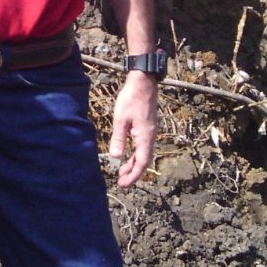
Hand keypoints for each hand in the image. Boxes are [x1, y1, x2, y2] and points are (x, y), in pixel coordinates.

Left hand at [107, 72, 159, 187]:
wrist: (143, 82)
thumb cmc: (131, 99)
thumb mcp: (120, 119)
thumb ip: (118, 139)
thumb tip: (115, 157)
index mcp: (145, 137)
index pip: (142, 162)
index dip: (133, 175)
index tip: (124, 184)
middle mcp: (150, 137)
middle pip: (143, 160)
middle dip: (132, 172)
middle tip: (120, 181)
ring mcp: (150, 132)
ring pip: (143, 153)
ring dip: (133, 163)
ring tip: (121, 171)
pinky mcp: (147, 127)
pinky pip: (142, 146)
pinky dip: (135, 153)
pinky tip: (127, 153)